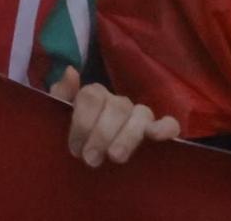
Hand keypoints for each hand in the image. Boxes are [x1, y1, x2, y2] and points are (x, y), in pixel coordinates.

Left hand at [51, 68, 180, 167]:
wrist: (91, 160)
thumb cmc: (76, 138)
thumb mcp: (60, 118)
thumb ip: (62, 94)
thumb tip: (71, 70)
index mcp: (95, 95)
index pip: (91, 96)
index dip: (82, 122)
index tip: (75, 149)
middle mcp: (119, 102)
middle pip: (117, 106)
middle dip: (102, 134)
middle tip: (90, 159)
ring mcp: (140, 115)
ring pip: (141, 114)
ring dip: (128, 136)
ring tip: (115, 157)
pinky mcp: (158, 131)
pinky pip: (169, 123)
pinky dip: (165, 127)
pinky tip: (157, 136)